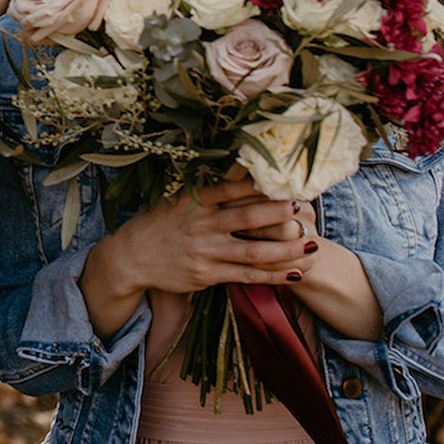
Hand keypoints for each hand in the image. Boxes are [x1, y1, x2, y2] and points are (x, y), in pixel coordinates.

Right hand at [79, 179, 320, 338]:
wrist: (130, 258)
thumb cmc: (159, 224)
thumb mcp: (175, 199)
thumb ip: (204, 189)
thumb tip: (237, 168)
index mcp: (194, 201)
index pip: (232, 188)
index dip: (260, 184)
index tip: (286, 178)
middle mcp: (200, 225)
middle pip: (248, 217)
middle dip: (280, 213)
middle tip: (306, 207)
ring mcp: (205, 252)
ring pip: (254, 251)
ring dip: (287, 248)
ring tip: (313, 243)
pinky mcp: (207, 275)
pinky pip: (247, 275)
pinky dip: (274, 275)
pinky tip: (296, 272)